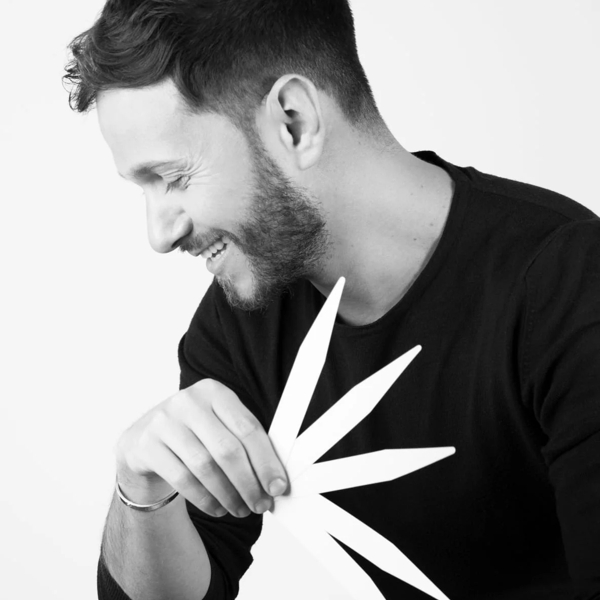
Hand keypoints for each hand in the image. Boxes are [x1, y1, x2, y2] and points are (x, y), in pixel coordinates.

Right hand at [114, 379, 287, 517]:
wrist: (145, 439)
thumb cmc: (196, 434)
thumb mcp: (219, 426)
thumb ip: (246, 445)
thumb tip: (275, 481)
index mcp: (215, 391)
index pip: (248, 428)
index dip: (266, 461)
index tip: (278, 487)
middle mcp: (189, 401)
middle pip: (227, 448)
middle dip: (249, 482)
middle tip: (261, 505)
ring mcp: (164, 421)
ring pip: (205, 466)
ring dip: (228, 494)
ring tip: (241, 510)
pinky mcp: (147, 445)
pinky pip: (183, 479)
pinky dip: (205, 499)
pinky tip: (218, 508)